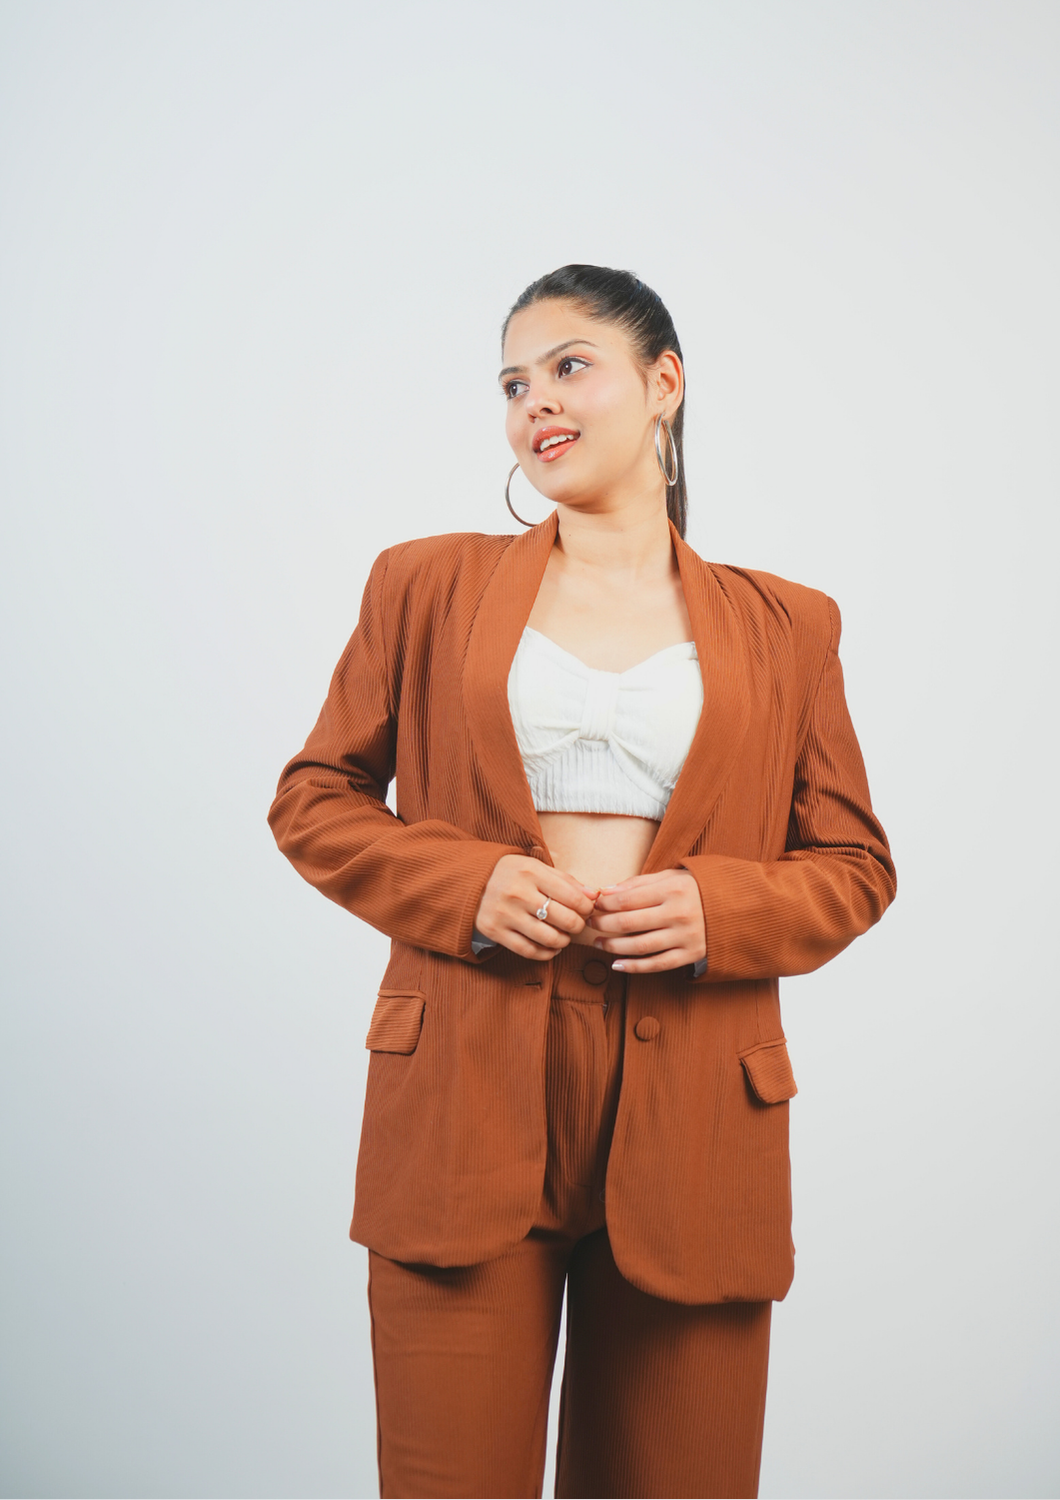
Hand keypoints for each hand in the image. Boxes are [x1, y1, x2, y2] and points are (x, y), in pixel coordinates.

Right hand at [474, 855, 598, 961]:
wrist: (469, 882)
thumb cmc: (510, 874)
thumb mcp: (535, 867)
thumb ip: (565, 880)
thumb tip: (594, 896)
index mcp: (531, 873)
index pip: (573, 897)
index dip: (586, 907)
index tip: (586, 909)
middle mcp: (518, 894)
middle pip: (565, 920)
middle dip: (577, 925)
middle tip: (576, 924)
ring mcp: (506, 915)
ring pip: (549, 938)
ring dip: (564, 941)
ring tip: (564, 936)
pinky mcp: (496, 932)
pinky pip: (529, 951)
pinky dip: (546, 953)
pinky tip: (551, 947)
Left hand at [588, 868, 705, 973]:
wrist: (738, 908)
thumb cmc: (697, 889)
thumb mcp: (672, 876)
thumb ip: (639, 883)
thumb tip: (606, 891)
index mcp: (673, 889)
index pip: (627, 899)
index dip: (604, 903)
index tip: (593, 905)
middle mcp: (678, 913)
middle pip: (628, 922)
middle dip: (603, 924)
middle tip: (589, 923)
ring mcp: (685, 936)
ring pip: (639, 946)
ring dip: (613, 947)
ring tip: (598, 943)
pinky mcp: (690, 955)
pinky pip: (657, 964)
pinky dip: (634, 967)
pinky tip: (617, 965)